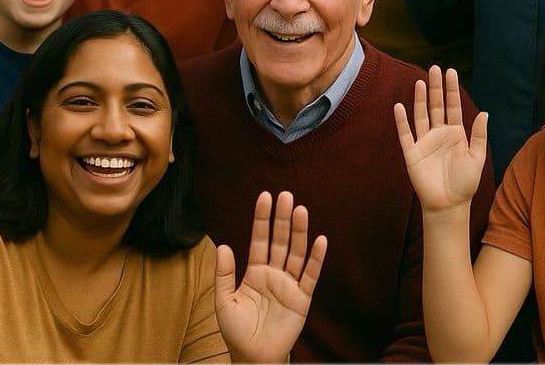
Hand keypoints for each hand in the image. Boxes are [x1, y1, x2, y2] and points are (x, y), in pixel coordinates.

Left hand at [215, 191, 326, 362]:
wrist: (254, 358)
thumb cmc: (237, 332)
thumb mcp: (224, 302)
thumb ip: (224, 274)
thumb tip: (224, 246)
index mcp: (254, 272)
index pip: (259, 239)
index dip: (262, 219)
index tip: (265, 196)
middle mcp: (273, 274)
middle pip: (279, 241)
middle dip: (282, 218)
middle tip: (286, 196)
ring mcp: (289, 285)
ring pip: (295, 252)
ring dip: (299, 232)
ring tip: (301, 210)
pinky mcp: (302, 299)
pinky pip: (310, 275)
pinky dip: (316, 258)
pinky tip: (320, 240)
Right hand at [394, 67, 487, 214]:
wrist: (449, 205)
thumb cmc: (465, 183)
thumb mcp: (477, 158)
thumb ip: (478, 136)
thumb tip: (484, 113)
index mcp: (455, 134)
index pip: (453, 106)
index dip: (452, 90)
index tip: (451, 72)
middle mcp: (439, 134)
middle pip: (436, 106)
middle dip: (436, 87)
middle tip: (434, 68)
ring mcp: (424, 142)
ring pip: (421, 115)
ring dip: (421, 99)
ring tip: (421, 82)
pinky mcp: (412, 153)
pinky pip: (405, 134)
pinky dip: (402, 121)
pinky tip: (400, 106)